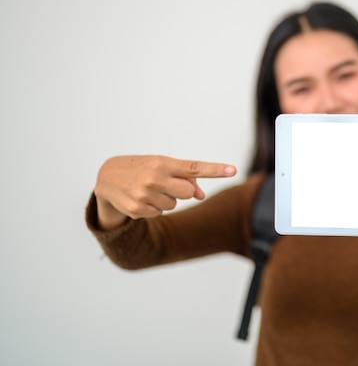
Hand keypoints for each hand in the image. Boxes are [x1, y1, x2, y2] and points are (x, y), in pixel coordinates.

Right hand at [94, 155, 236, 228]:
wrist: (106, 177)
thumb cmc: (141, 169)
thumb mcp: (162, 167)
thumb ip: (184, 178)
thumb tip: (201, 195)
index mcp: (162, 163)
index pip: (194, 167)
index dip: (215, 169)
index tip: (233, 169)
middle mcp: (154, 178)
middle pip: (188, 193)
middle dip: (184, 191)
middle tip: (168, 184)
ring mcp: (145, 195)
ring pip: (174, 205)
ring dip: (166, 199)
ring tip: (149, 189)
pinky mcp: (137, 210)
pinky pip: (160, 213)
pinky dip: (154, 207)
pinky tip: (141, 198)